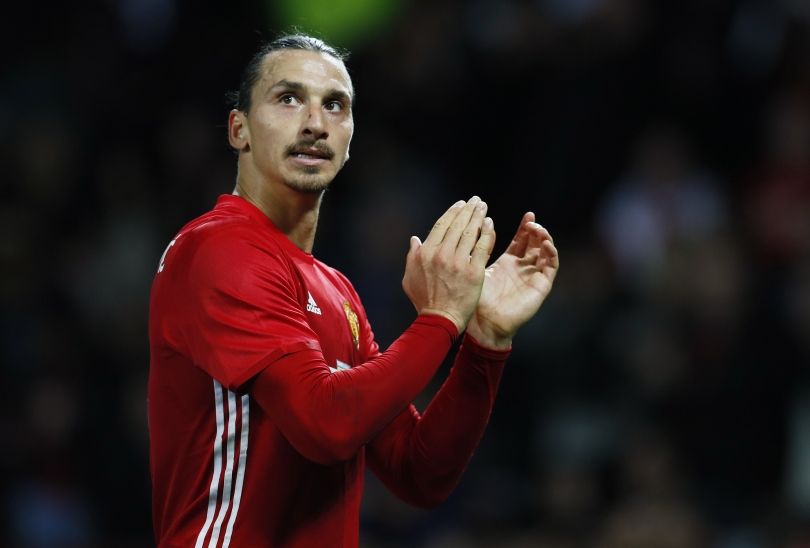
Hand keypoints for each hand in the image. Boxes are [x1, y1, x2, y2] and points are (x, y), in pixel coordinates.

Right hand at [402, 197, 495, 332]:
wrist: (440, 320)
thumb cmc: (424, 302)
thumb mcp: (409, 278)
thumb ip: (412, 256)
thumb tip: (415, 239)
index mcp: (425, 253)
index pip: (441, 225)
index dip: (452, 212)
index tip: (460, 205)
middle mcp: (441, 253)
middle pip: (458, 225)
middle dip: (468, 209)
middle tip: (476, 200)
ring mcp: (458, 262)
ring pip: (470, 232)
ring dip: (478, 216)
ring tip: (483, 207)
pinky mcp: (474, 270)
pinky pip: (483, 246)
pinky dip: (487, 232)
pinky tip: (489, 223)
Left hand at [466, 212, 558, 348]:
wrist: (484, 323)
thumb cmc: (477, 300)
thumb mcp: (477, 268)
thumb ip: (480, 248)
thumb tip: (482, 224)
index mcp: (508, 263)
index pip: (521, 240)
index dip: (526, 227)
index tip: (528, 215)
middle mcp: (522, 268)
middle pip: (535, 243)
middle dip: (536, 230)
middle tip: (531, 220)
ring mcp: (533, 276)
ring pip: (546, 252)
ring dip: (545, 239)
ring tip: (538, 229)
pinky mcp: (541, 286)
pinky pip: (551, 267)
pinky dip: (551, 253)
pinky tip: (545, 244)